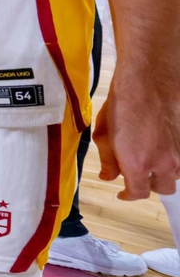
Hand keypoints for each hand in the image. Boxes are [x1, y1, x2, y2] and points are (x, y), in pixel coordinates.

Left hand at [92, 78, 179, 199]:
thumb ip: (108, 160)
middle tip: (138, 176)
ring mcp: (179, 152)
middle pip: (162, 188)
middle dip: (149, 185)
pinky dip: (174, 160)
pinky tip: (162, 149)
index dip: (128, 195)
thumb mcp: (104, 134)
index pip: (138, 193)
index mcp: (138, 164)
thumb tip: (108, 177)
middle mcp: (163, 163)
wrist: (149, 81)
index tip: (122, 193)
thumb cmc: (122, 104)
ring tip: (151, 161)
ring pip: (176, 175)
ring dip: (164, 173)